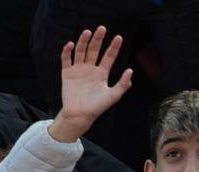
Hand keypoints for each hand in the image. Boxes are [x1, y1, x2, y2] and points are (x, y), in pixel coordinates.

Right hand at [50, 27, 133, 142]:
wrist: (80, 115)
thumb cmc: (97, 107)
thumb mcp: (113, 96)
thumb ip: (122, 84)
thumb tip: (131, 70)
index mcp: (102, 73)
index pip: (109, 57)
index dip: (113, 47)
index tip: (119, 37)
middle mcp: (90, 69)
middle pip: (95, 50)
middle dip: (98, 39)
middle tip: (102, 28)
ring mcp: (78, 70)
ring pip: (81, 51)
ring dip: (84, 41)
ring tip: (88, 32)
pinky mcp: (67, 73)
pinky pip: (66, 59)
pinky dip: (67, 51)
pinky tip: (71, 44)